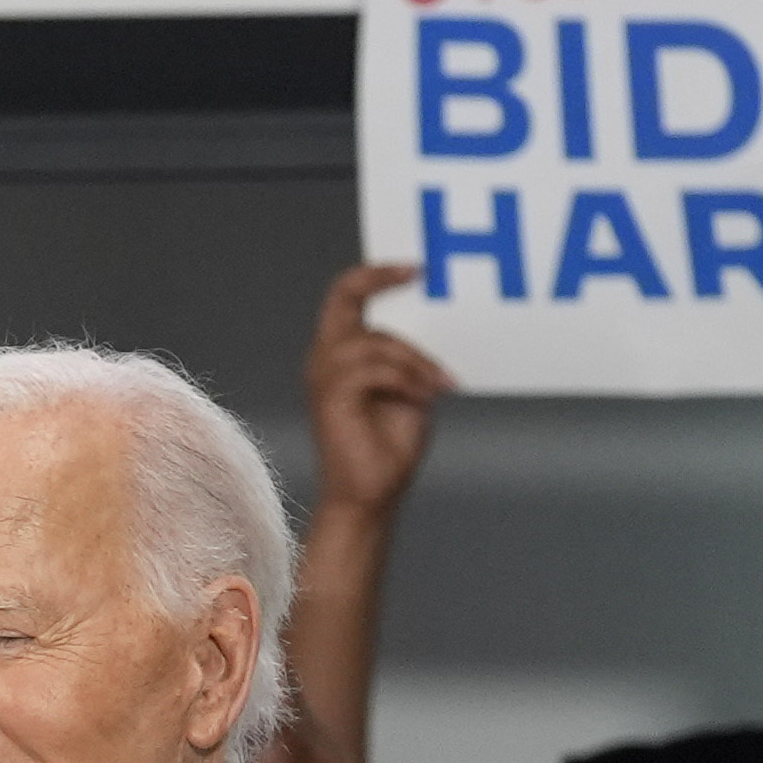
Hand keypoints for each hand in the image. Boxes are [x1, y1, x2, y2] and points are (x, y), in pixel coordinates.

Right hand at [303, 259, 452, 519]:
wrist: (373, 494)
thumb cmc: (389, 445)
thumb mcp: (410, 385)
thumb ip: (407, 356)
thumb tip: (431, 325)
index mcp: (341, 353)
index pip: (346, 296)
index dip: (376, 274)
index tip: (416, 268)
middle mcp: (325, 359)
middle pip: (344, 296)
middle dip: (380, 277)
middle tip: (419, 272)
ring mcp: (323, 377)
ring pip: (373, 340)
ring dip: (414, 360)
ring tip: (438, 384)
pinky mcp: (331, 398)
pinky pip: (374, 370)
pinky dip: (407, 381)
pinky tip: (425, 397)